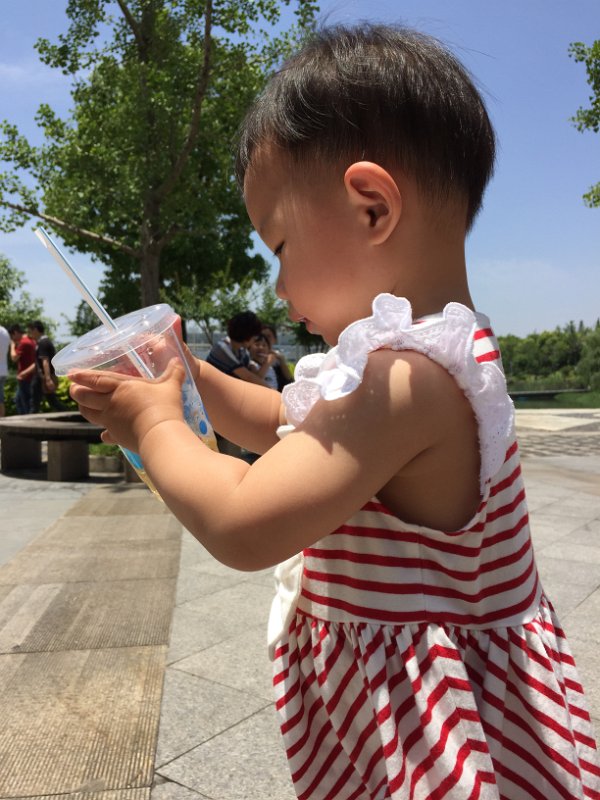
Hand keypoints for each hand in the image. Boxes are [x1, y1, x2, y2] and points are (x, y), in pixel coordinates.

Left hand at [69, 359, 185, 451]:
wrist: (160, 435)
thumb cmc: (164, 406)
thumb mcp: (171, 386)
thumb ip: (174, 373)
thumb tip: (179, 360)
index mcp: (121, 387)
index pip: (95, 380)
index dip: (82, 376)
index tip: (70, 374)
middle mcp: (111, 404)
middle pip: (85, 398)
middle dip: (76, 392)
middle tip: (73, 389)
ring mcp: (112, 421)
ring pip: (89, 414)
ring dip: (84, 409)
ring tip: (83, 406)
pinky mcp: (117, 436)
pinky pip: (106, 434)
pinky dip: (104, 433)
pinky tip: (105, 434)